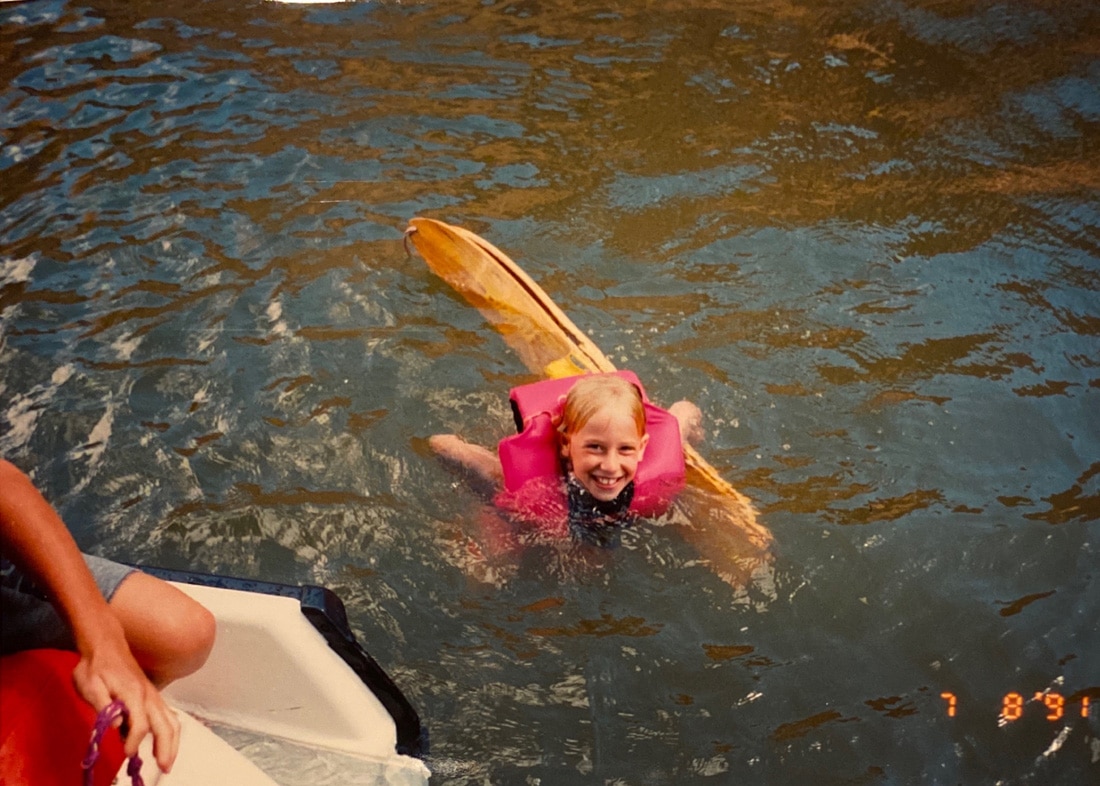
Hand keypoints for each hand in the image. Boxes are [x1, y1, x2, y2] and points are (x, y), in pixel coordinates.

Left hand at [71, 615, 179, 772]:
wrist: (106, 645)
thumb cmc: (95, 667)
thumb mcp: (89, 685)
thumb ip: (102, 704)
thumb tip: (116, 725)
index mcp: (133, 693)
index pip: (140, 723)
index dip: (135, 741)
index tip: (126, 754)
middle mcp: (148, 695)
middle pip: (165, 724)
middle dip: (167, 747)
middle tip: (164, 768)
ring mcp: (153, 696)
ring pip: (171, 720)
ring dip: (172, 742)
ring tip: (166, 761)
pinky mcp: (152, 697)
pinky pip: (167, 716)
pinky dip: (169, 733)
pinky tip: (162, 746)